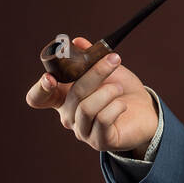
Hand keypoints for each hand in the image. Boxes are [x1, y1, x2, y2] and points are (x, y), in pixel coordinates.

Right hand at [25, 36, 158, 155]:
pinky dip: (115, 107)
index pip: (37, 98)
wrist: (146, 111)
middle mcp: (69, 116)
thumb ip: (90, 58)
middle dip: (95, 73)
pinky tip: (123, 104)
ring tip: (119, 88)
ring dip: (107, 91)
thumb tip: (78, 41)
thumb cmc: (121, 90)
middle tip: (113, 60)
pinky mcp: (100, 141)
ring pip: (86, 108)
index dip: (40, 88)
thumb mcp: (106, 70)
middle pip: (73, 94)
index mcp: (63, 98)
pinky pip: (102, 120)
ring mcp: (83, 131)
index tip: (50, 78)